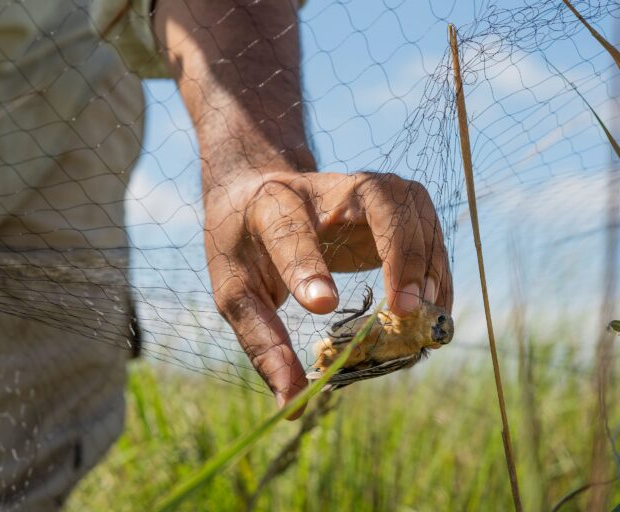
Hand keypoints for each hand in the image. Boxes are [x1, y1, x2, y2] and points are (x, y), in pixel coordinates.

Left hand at [205, 170, 451, 415]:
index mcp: (272, 205)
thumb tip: (291, 404)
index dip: (306, 265)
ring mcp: (363, 189)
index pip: (290, 229)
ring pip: (413, 206)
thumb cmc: (245, 248)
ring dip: (428, 261)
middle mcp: (324, 188)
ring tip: (425, 316)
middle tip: (404, 309)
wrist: (258, 195)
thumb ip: (261, 341)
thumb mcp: (235, 291)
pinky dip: (437, 266)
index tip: (322, 306)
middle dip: (399, 249)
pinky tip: (433, 306)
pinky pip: (427, 225)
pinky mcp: (391, 203)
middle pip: (376, 196)